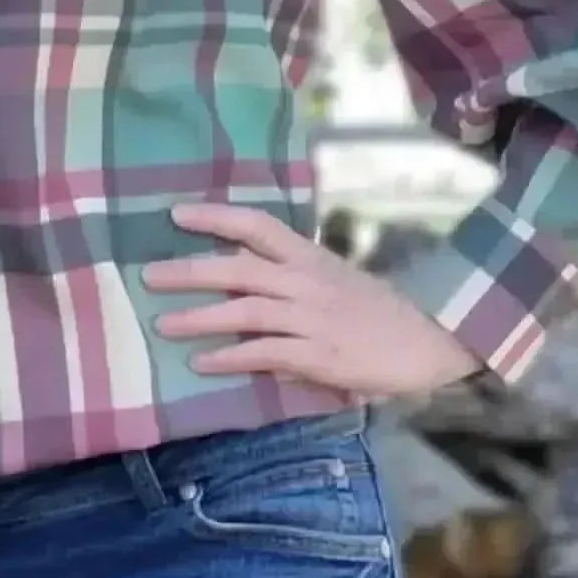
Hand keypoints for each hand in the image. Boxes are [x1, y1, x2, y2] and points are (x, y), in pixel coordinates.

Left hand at [142, 202, 480, 398]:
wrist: (431, 338)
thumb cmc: (382, 312)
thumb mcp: (338, 282)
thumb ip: (296, 283)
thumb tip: (252, 292)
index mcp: (310, 257)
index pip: (256, 225)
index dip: (214, 216)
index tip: (175, 214)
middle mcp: (305, 281)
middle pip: (237, 268)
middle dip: (189, 270)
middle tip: (147, 275)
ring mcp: (310, 317)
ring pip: (243, 311)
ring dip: (198, 317)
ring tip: (161, 325)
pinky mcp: (318, 354)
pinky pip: (263, 353)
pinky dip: (229, 358)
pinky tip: (201, 364)